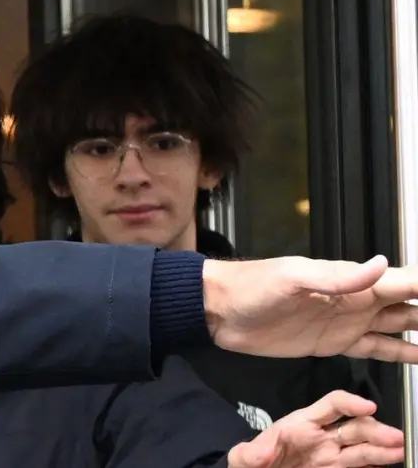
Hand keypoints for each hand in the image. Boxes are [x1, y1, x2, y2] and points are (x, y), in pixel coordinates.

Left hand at [204, 256, 417, 360]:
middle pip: (411, 305)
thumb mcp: (293, 278)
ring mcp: (348, 322)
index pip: (406, 282)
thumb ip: (338, 277)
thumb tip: (381, 264)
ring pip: (401, 327)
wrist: (220, 310)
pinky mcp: (335, 343)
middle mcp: (356, 300)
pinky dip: (402, 353)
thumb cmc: (251, 287)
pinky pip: (377, 347)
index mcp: (351, 281)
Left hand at [227, 390, 402, 467]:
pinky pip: (361, 466)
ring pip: (363, 449)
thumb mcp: (244, 457)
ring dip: (383, 449)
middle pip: (355, 427)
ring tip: (401, 451)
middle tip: (396, 438)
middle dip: (376, 430)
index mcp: (301, 424)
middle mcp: (322, 438)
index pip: (331, 405)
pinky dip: (377, 465)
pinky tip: (388, 465)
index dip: (349, 402)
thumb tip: (259, 453)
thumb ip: (249, 453)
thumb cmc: (253, 463)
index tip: (368, 407)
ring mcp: (332, 456)